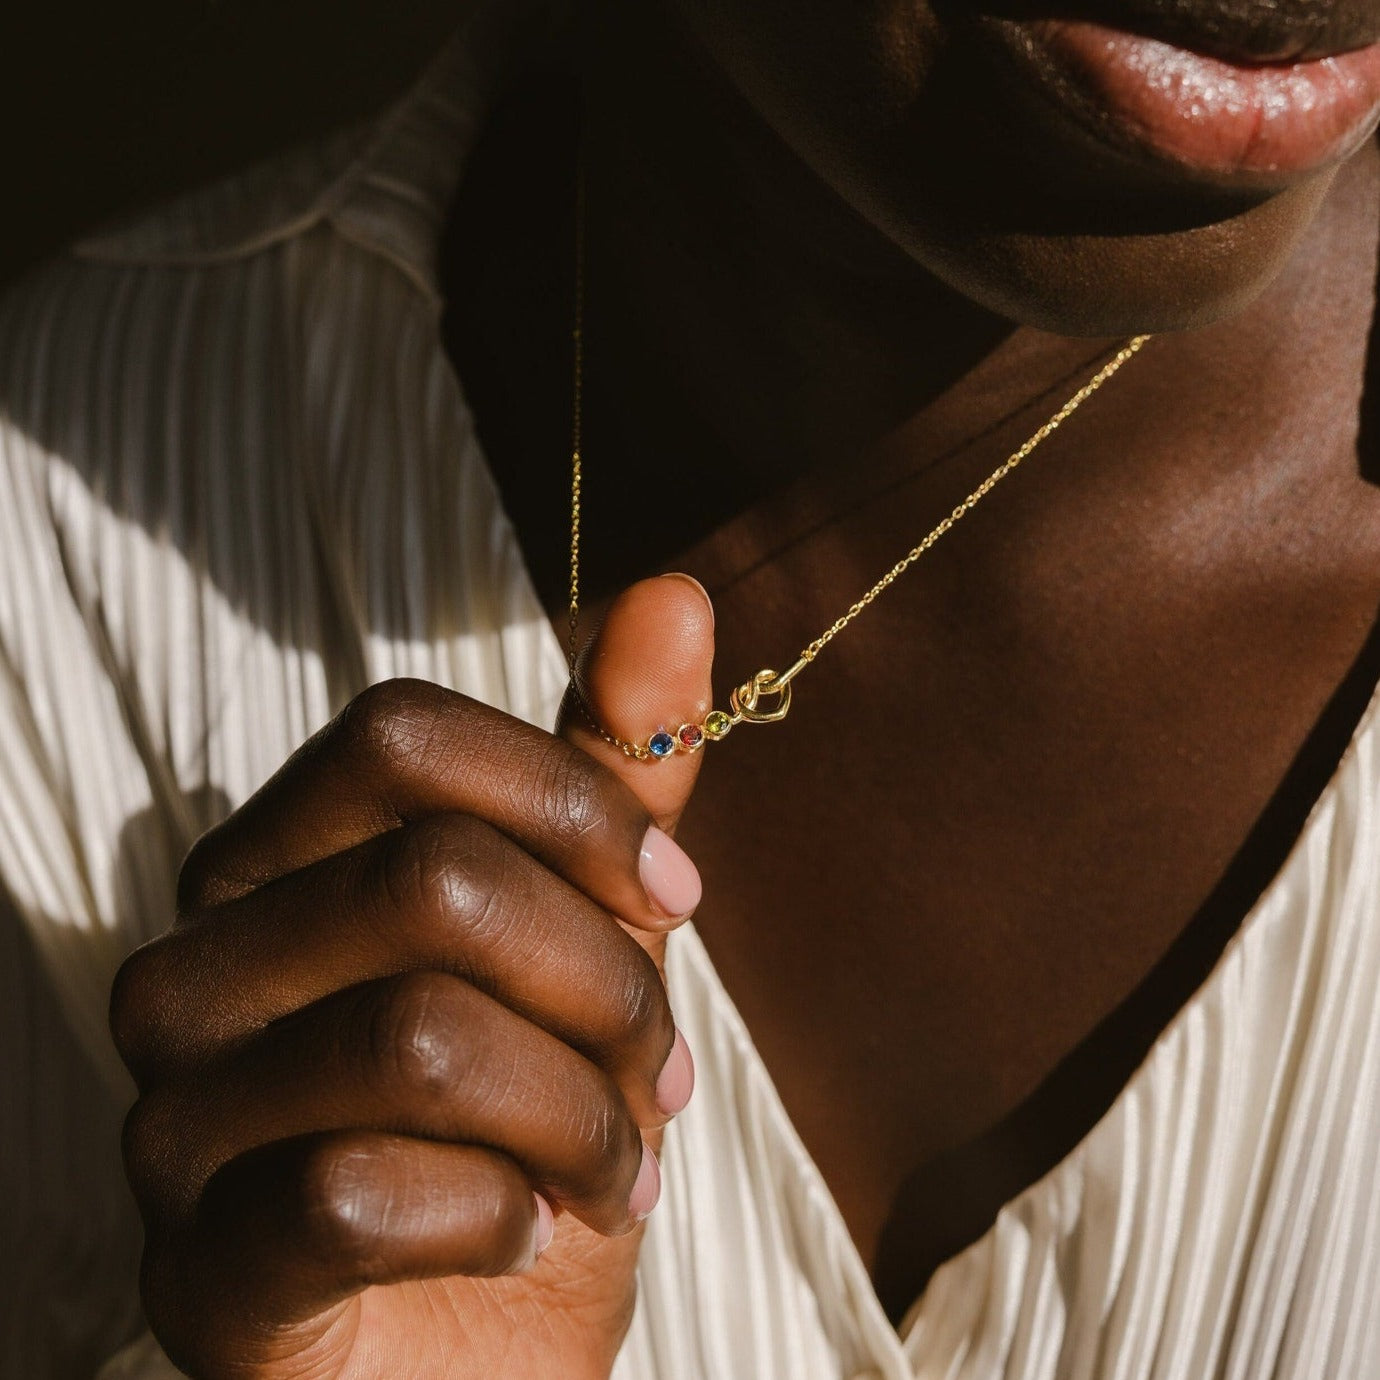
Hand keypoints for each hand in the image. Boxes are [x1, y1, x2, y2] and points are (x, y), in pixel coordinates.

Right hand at [109, 574, 715, 1379]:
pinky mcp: (196, 1271)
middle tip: (656, 1066)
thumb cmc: (526, 1117)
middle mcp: (196, 968)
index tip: (678, 889)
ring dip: (575, 1109)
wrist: (484, 1347)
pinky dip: (497, 1213)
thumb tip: (673, 591)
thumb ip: (614, 771)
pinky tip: (517, 1229)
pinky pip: (354, 1193)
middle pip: (432, 879)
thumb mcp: (591, 929)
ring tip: (612, 1159)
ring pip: (416, 1033)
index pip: (402, 737)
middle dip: (603, 980)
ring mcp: (176, 1121)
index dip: (575, 804)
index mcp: (278, 864)